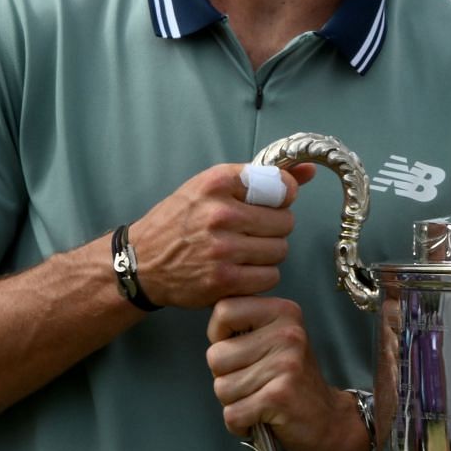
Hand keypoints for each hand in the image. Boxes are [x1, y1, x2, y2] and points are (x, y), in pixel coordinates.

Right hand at [127, 162, 316, 309]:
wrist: (141, 262)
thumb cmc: (180, 221)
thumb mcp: (212, 187)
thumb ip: (263, 177)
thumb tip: (309, 170)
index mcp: (217, 183)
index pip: (281, 186)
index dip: (281, 198)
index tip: (270, 204)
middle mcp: (220, 213)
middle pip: (285, 221)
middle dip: (273, 228)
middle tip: (251, 232)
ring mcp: (222, 249)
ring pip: (280, 250)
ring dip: (268, 253)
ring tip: (244, 251)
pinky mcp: (224, 280)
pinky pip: (270, 276)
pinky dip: (260, 276)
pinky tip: (240, 270)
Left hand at [205, 296, 363, 450]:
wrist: (328, 418)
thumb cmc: (291, 380)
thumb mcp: (274, 338)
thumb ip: (244, 324)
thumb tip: (209, 317)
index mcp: (284, 312)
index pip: (223, 310)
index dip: (219, 336)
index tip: (240, 351)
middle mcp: (287, 334)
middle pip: (216, 355)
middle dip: (226, 376)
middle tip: (255, 382)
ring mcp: (285, 365)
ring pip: (221, 387)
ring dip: (234, 402)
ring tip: (260, 398)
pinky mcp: (279, 397)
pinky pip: (232, 414)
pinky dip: (240, 424)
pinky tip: (261, 417)